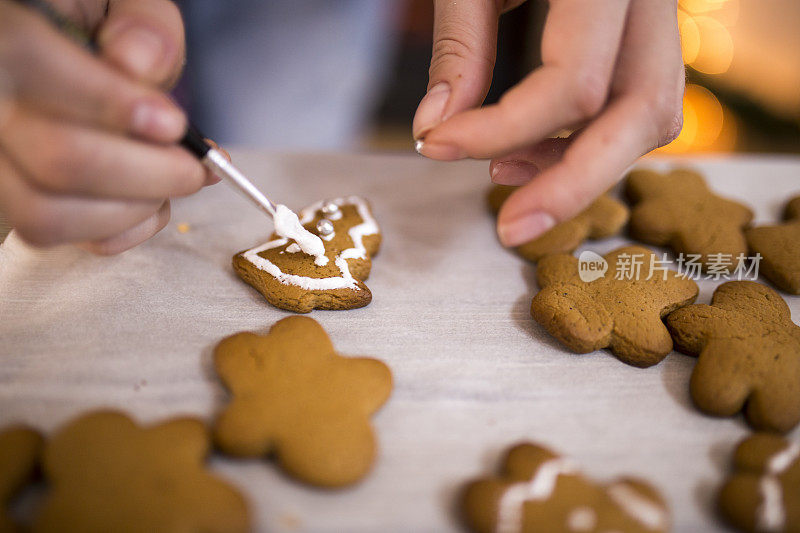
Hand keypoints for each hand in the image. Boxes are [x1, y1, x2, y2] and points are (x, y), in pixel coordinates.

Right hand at [0, 0, 213, 254]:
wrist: (68, 56)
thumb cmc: (100, 30)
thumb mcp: (124, 2)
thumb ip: (143, 22)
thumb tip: (137, 65)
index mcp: (5, 35)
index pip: (34, 64)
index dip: (112, 104)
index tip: (172, 123)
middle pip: (59, 158)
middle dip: (149, 173)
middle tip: (193, 166)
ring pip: (47, 214)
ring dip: (133, 209)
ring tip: (171, 181)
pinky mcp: (13, 202)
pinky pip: (55, 240)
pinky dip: (118, 231)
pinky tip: (147, 200)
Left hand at [413, 0, 683, 246]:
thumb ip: (460, 42)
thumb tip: (436, 129)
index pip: (574, 84)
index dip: (498, 129)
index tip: (432, 144)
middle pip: (644, 114)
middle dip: (572, 184)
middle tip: (510, 229)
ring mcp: (659, 12)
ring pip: (651, 116)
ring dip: (581, 164)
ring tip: (503, 177)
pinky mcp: (644, 31)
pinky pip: (636, 101)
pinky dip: (584, 138)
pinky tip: (526, 151)